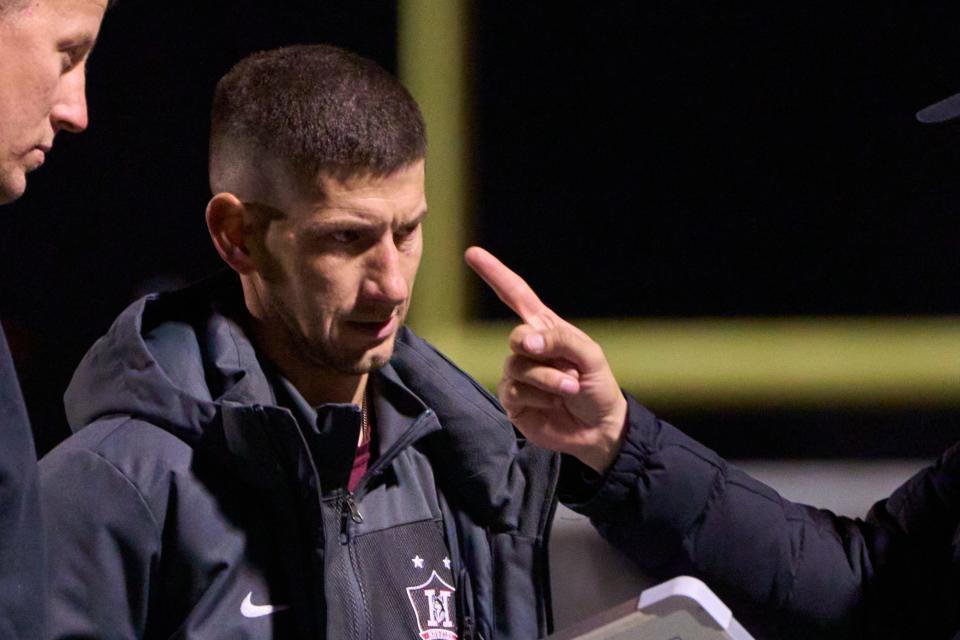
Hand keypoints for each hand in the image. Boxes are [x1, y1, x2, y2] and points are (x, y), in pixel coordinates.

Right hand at [464, 246, 627, 472]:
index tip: (472, 254)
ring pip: (517, 367)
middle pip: (516, 337)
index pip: (516, 295)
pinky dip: (539, 396)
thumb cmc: (598, 387)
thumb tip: (522, 342)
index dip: (495, 274)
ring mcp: (517, 375)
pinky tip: (554, 403)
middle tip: (569, 370)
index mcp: (545, 329)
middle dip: (540, 353)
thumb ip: (559, 340)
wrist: (600, 429)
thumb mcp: (589, 356)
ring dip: (548, 379)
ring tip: (570, 389)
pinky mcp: (512, 401)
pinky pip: (515, 391)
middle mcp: (528, 349)